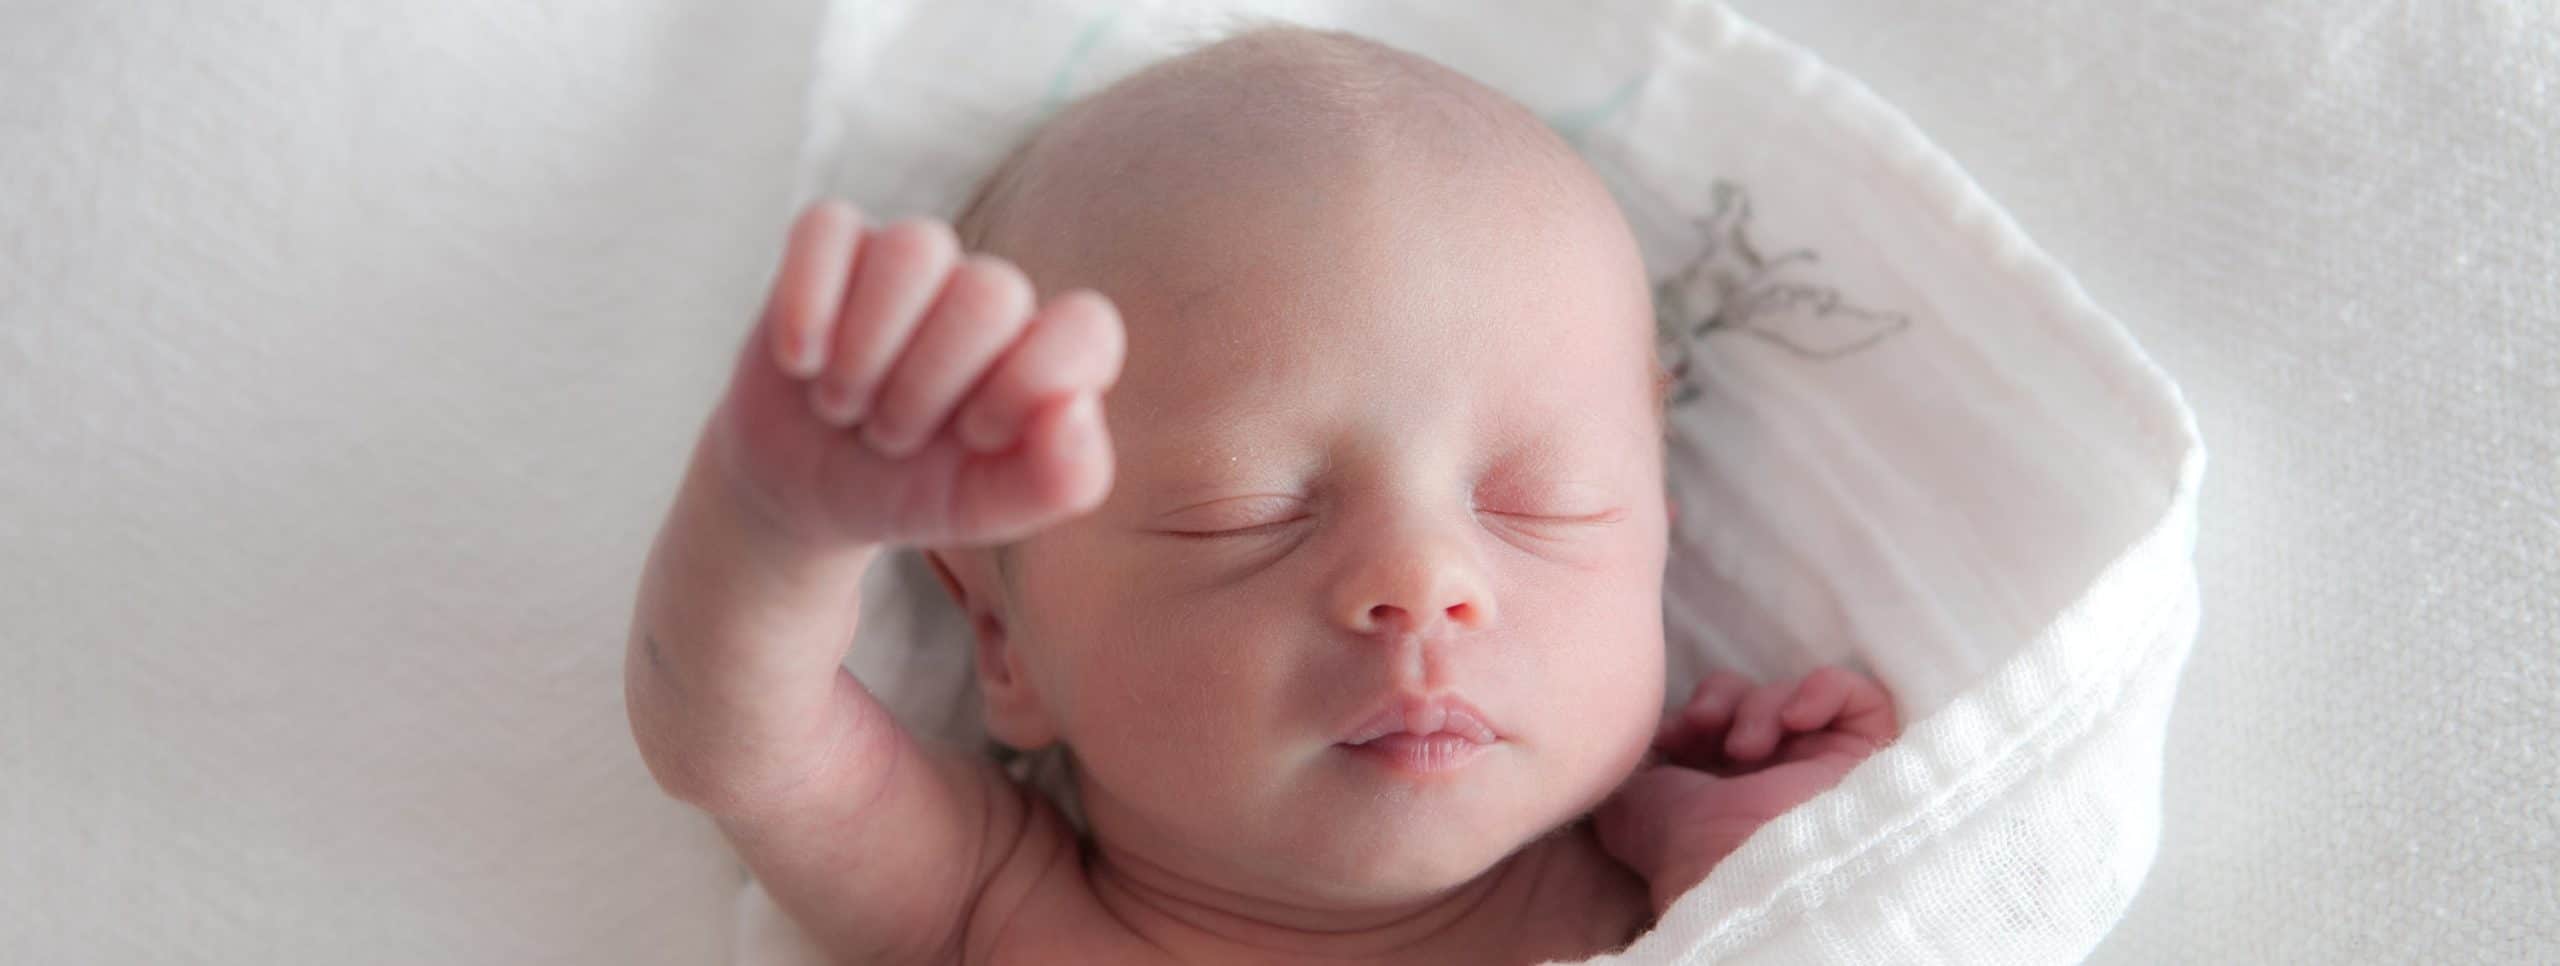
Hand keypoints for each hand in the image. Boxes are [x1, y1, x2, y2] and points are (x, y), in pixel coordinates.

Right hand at [704, 200, 1124, 548]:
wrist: (805, 487)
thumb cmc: (911, 490)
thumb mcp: (986, 507)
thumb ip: (1063, 479)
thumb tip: (1077, 408)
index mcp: (1044, 353)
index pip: (1088, 326)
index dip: (1034, 381)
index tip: (979, 436)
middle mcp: (986, 295)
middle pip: (991, 293)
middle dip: (927, 386)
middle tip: (890, 436)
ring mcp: (913, 262)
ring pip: (917, 249)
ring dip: (867, 351)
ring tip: (844, 405)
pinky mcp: (835, 244)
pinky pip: (827, 228)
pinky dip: (808, 303)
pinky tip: (800, 362)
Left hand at [1594, 666, 1899, 914]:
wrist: (1743, 874)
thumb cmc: (1686, 853)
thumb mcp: (1629, 812)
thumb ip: (1632, 773)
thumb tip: (1637, 746)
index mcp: (1724, 795)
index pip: (1715, 723)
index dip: (1693, 714)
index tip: (1670, 735)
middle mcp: (1774, 782)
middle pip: (1751, 702)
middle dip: (1721, 701)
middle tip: (1703, 728)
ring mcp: (1821, 771)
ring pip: (1794, 698)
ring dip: (1759, 706)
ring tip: (1745, 748)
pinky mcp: (1868, 760)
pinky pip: (1859, 698)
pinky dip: (1822, 690)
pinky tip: (1795, 719)